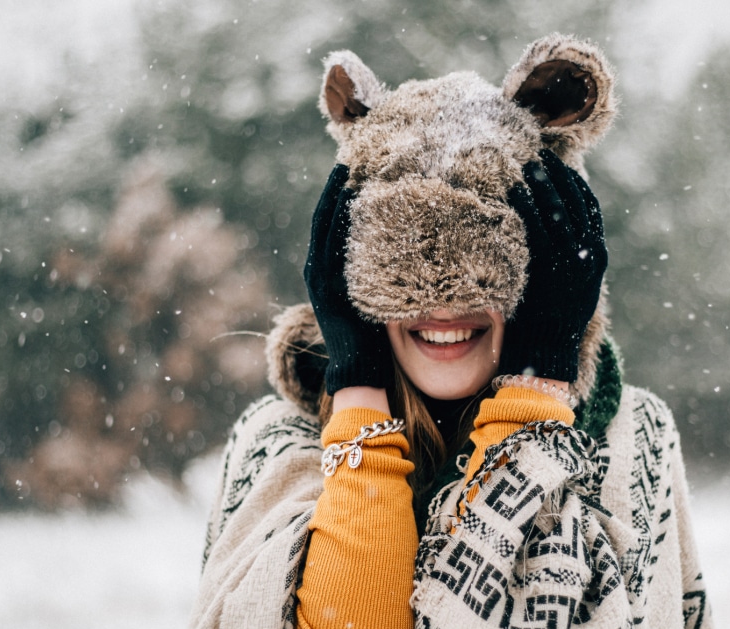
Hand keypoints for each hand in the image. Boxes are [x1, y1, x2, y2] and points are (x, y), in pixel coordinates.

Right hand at [304, 165, 392, 393]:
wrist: (360, 374)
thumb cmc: (376, 341)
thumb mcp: (376, 297)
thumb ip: (382, 272)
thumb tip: (411, 246)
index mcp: (327, 271)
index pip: (333, 222)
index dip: (342, 192)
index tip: (357, 164)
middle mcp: (318, 270)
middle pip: (326, 215)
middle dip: (338, 184)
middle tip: (353, 153)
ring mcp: (320, 278)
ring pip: (326, 224)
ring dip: (337, 193)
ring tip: (351, 163)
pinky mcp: (327, 287)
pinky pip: (332, 243)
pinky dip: (339, 217)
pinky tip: (353, 195)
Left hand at [500, 150, 607, 381]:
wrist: (548, 353)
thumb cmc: (555, 323)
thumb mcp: (575, 289)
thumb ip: (572, 262)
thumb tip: (561, 240)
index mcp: (597, 257)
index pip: (591, 209)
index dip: (576, 184)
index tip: (563, 167)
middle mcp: (587, 255)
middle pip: (575, 202)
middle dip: (559, 175)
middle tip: (542, 155)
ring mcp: (567, 259)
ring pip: (557, 209)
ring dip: (543, 183)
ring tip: (528, 164)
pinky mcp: (545, 266)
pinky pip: (534, 227)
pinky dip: (526, 206)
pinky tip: (515, 191)